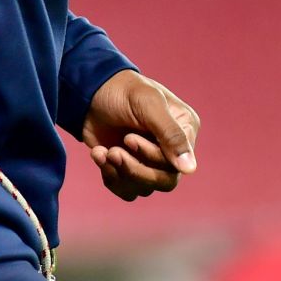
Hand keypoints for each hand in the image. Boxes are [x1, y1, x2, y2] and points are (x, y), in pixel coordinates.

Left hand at [79, 69, 199, 200]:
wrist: (90, 92)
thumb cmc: (123, 91)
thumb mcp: (148, 104)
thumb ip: (171, 134)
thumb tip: (190, 169)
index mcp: (185, 129)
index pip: (177, 162)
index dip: (151, 157)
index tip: (128, 138)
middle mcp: (172, 149)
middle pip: (164, 181)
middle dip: (135, 170)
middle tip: (113, 151)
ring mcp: (150, 161)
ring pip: (144, 188)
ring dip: (119, 172)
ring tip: (102, 151)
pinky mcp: (129, 169)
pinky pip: (127, 190)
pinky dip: (110, 177)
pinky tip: (98, 154)